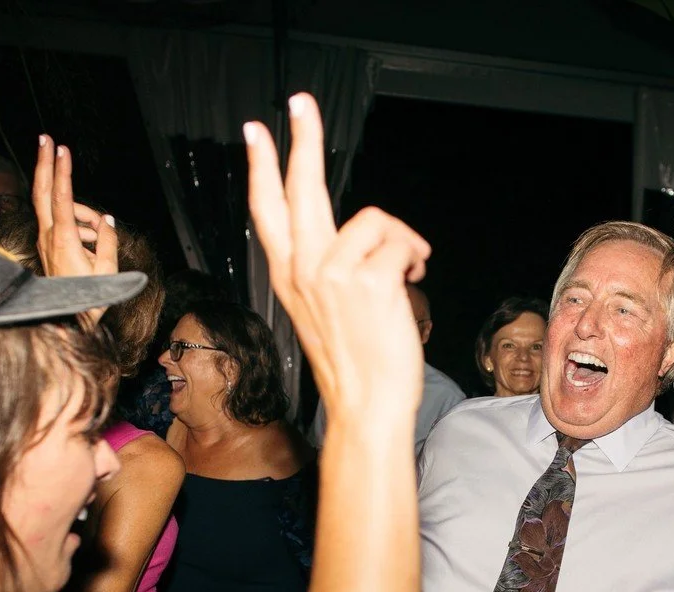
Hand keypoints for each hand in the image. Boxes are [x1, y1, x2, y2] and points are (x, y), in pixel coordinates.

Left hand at [33, 134, 117, 326]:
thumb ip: (108, 242)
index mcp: (63, 240)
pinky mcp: (47, 244)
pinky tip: (93, 243)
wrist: (68, 320)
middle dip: (45, 163)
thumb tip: (106, 221)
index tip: (62, 149)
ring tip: (100, 238)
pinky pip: (62, 223)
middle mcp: (48, 236)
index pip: (61, 198)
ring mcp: (45, 239)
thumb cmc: (89, 298)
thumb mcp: (107, 272)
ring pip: (59, 209)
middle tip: (45, 138)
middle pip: (42, 191)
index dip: (62, 172)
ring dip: (80, 211)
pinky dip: (78, 223)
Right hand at [246, 94, 428, 422]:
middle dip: (301, 139)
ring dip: (402, 241)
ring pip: (374, 218)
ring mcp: (331, 273)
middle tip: (300, 104)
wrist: (366, 405)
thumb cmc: (357, 362)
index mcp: (290, 276)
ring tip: (406, 271)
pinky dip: (415, 257)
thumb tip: (363, 235)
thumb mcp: (326, 310)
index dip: (262, 166)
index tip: (258, 131)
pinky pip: (400, 242)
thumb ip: (329, 269)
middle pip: (300, 187)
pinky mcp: (365, 280)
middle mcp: (303, 269)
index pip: (267, 209)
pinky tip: (411, 281)